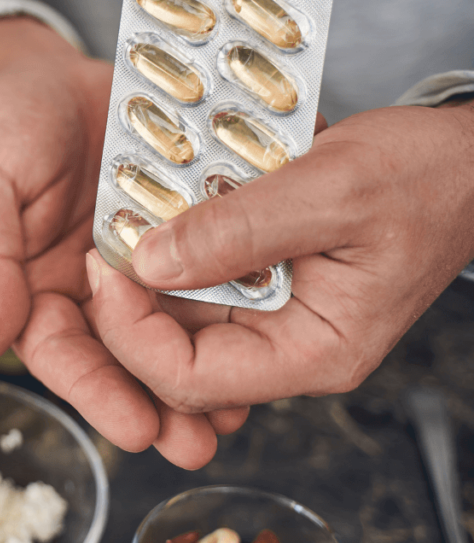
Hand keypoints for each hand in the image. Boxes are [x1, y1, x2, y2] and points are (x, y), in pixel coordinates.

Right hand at [0, 17, 248, 467]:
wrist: (52, 72)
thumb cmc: (5, 124)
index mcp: (33, 289)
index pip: (62, 354)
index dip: (97, 392)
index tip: (136, 427)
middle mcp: (90, 289)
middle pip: (122, 359)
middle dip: (158, 405)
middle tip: (195, 444)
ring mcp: (140, 265)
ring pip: (170, 330)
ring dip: (203, 378)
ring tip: (238, 416)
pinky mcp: (181, 234)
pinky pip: (206, 278)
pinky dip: (231, 312)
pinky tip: (262, 341)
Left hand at [87, 101, 473, 413]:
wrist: (464, 162)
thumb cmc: (425, 179)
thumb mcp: (331, 192)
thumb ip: (239, 230)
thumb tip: (150, 261)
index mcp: (311, 353)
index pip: (190, 380)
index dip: (132, 334)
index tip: (107, 270)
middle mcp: (285, 347)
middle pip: (173, 354)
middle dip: (128, 302)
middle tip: (104, 240)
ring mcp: (272, 316)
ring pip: (180, 314)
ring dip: (149, 268)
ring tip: (129, 215)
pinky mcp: (264, 283)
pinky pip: (202, 277)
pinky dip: (178, 245)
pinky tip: (165, 206)